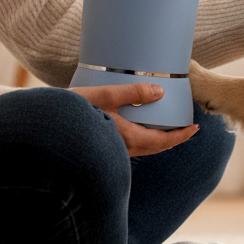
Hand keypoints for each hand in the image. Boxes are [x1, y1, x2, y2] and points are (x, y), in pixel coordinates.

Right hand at [71, 82, 198, 156]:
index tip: (195, 129)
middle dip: (173, 139)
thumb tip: (160, 92)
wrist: (48, 128)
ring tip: (166, 127)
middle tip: (186, 129)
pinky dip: (144, 140)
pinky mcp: (104, 148)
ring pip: (143, 149)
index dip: (182, 136)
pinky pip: (131, 147)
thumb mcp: (106, 95)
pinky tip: (139, 129)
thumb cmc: (75, 112)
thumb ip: (134, 93)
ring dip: (158, 140)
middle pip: (156, 148)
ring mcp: (113, 151)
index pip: (163, 142)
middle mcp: (123, 150)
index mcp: (129, 138)